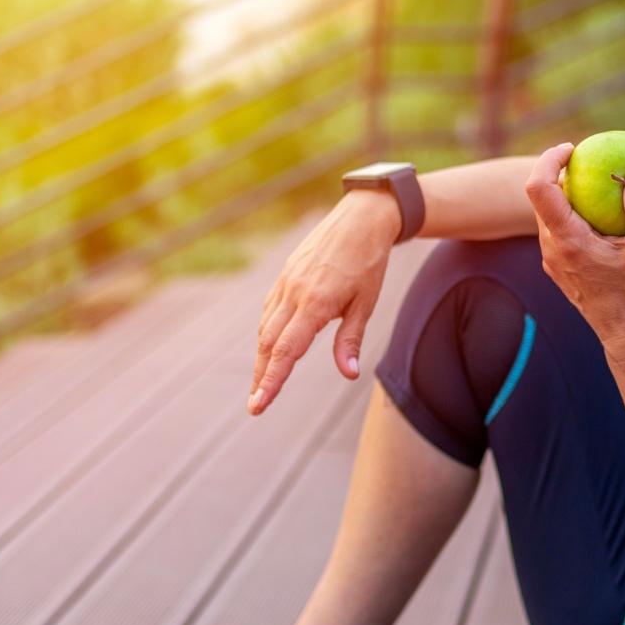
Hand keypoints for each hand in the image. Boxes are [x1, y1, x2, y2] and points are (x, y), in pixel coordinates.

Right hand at [248, 190, 401, 414]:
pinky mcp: (285, 276)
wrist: (360, 219)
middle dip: (261, 377)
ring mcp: (286, 283)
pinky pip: (270, 311)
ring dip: (262, 359)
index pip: (287, 351)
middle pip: (270, 344)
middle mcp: (294, 293)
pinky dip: (268, 334)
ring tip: (261, 385)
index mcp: (315, 303)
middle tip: (256, 406)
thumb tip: (348, 373)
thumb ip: (351, 339)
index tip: (259, 404)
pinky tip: (270, 349)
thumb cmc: (368, 262)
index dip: (272, 380)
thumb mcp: (366, 303)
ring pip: (266, 328)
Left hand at [525, 143, 624, 362]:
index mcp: (567, 240)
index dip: (549, 159)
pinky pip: (557, 230)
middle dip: (558, 172)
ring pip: (547, 215)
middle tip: (587, 161)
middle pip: (540, 197)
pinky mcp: (558, 267)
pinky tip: (599, 216)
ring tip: (596, 186)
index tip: (572, 148)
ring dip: (566, 195)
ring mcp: (551, 260)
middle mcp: (551, 249)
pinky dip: (572, 214)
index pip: (540, 188)